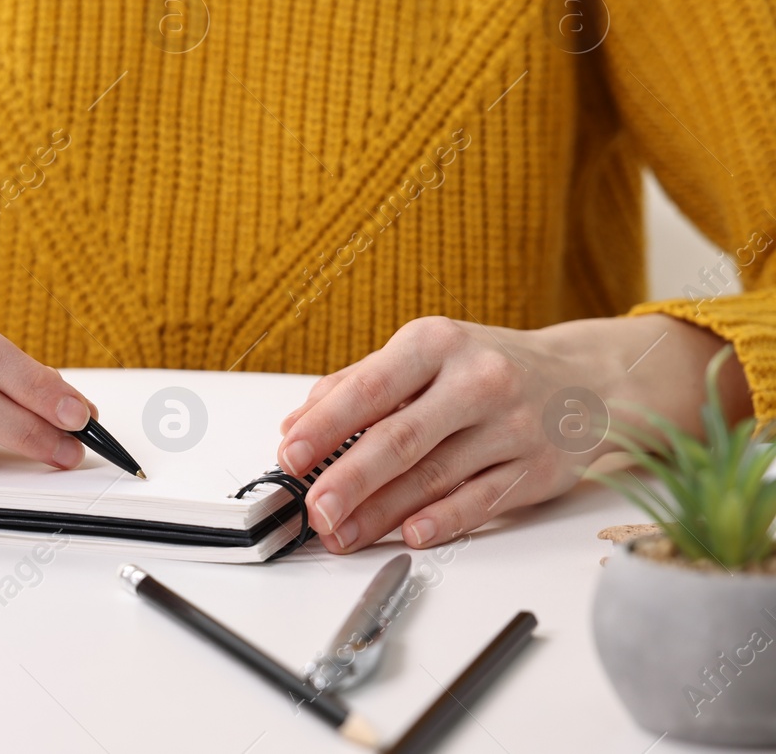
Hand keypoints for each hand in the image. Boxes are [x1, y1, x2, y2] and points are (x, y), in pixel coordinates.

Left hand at [273, 314, 742, 553]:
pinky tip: (407, 536)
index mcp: (436, 343)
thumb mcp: (426, 353)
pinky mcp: (536, 469)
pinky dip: (442, 521)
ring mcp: (511, 427)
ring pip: (434, 477)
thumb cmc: (489, 365)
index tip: (289, 455)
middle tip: (312, 509)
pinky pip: (481, 501)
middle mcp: (476, 381)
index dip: (325, 425)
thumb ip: (358, 383)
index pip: (369, 388)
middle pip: (400, 438)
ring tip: (340, 533)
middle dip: (348, 479)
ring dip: (381, 512)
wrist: (591, 378)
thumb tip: (296, 424)